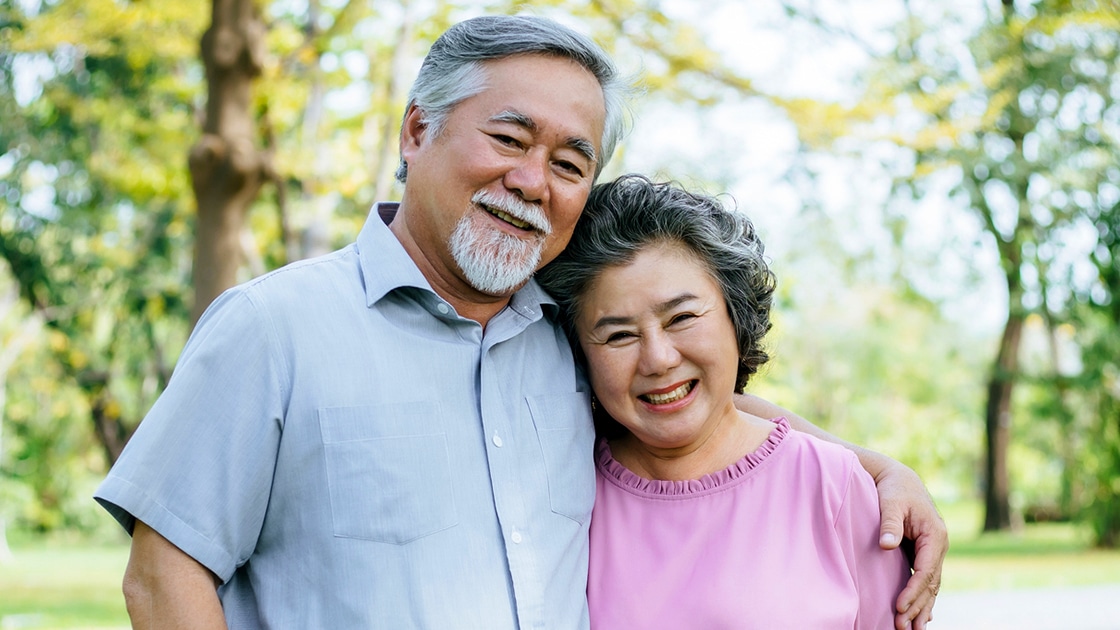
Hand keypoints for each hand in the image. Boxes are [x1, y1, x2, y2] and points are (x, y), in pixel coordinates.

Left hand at [873, 459, 946, 629]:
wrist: (900, 479)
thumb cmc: (894, 490)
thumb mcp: (890, 502)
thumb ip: (889, 523)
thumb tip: (886, 545)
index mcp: (934, 534)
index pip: (926, 570)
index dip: (913, 591)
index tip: (899, 607)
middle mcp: (938, 545)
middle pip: (930, 583)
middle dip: (917, 606)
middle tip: (903, 627)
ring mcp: (933, 550)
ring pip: (930, 585)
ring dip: (922, 607)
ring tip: (911, 629)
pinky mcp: (924, 552)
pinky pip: (926, 580)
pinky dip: (924, 598)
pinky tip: (922, 616)